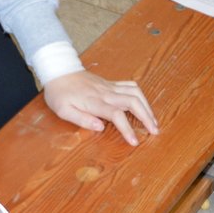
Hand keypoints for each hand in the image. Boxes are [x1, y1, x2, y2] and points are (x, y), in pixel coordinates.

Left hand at [43, 71, 159, 145]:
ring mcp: (109, 86)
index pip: (116, 115)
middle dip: (146, 117)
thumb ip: (82, 119)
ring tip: (153, 120)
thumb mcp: (63, 110)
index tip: (134, 141)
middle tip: (154, 131)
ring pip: (135, 92)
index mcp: (94, 102)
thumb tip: (100, 127)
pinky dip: (140, 94)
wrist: (58, 71)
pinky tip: (144, 104)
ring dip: (147, 106)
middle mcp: (105, 93)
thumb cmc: (59, 93)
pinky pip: (130, 85)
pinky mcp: (110, 83)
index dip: (127, 129)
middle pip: (133, 102)